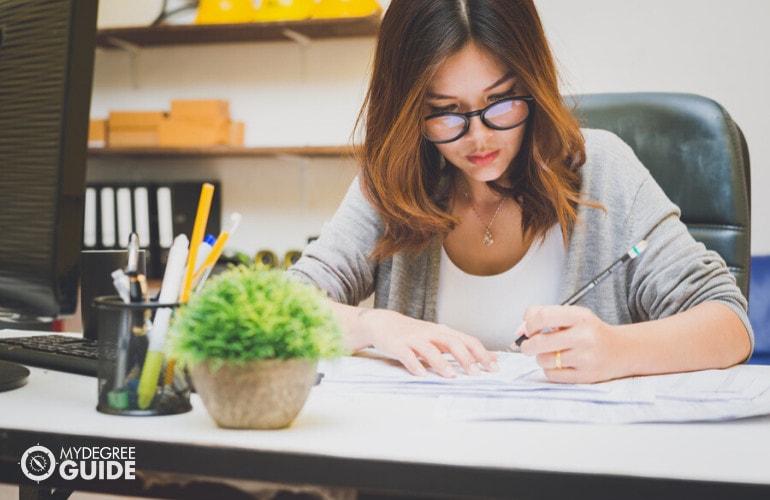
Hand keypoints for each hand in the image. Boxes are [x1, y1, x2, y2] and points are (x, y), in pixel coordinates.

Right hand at [355, 308, 498, 377]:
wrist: (384, 323)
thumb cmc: (416, 334)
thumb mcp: (441, 337)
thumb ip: (464, 346)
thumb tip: (492, 356)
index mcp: (444, 332)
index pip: (468, 341)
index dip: (482, 354)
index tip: (494, 368)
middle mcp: (431, 334)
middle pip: (452, 343)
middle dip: (465, 358)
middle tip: (476, 374)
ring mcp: (414, 339)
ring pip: (430, 349)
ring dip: (441, 363)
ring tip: (451, 376)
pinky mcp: (398, 345)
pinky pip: (407, 355)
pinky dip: (414, 364)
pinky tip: (421, 374)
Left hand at [515, 305, 622, 382]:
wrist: (621, 350)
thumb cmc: (590, 332)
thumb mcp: (571, 315)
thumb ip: (542, 316)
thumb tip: (519, 331)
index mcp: (580, 317)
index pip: (542, 316)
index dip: (529, 324)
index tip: (529, 329)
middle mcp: (584, 336)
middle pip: (539, 342)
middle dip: (528, 345)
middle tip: (530, 345)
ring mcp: (585, 358)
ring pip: (543, 360)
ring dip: (540, 357)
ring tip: (550, 353)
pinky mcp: (585, 376)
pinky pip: (552, 375)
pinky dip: (550, 369)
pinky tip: (559, 364)